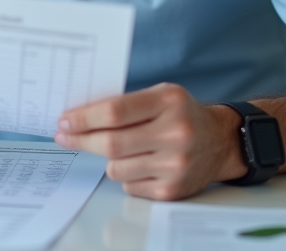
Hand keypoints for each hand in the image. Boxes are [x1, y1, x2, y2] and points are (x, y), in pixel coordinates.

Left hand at [53, 83, 243, 200]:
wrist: (220, 141)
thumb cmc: (182, 114)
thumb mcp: (161, 95)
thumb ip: (125, 103)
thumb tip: (80, 117)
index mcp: (169, 102)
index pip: (115, 112)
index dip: (84, 118)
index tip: (65, 121)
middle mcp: (175, 134)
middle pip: (111, 143)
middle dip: (81, 140)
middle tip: (65, 136)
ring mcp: (175, 165)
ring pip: (116, 168)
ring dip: (108, 159)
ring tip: (120, 149)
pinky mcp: (172, 190)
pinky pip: (129, 186)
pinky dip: (127, 175)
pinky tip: (141, 163)